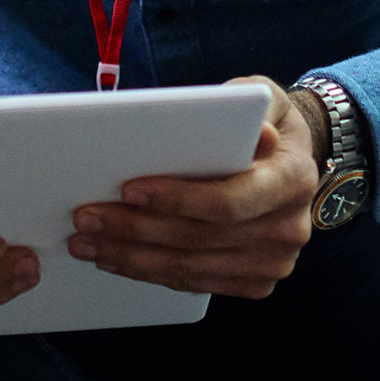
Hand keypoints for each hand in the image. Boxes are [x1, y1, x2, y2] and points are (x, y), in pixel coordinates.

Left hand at [69, 75, 321, 298]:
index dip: (178, 199)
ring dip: (131, 258)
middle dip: (135, 230)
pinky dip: (150, 272)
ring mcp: (274, 263)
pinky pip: (194, 283)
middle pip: (200, 238)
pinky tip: (116, 259)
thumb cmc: (265, 122)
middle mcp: (289, 228)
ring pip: (190, 268)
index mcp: (293, 179)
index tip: (128, 190)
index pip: (230, 200)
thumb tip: (244, 123)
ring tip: (86, 243)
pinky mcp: (255, 283)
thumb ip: (248, 103)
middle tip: (86, 218)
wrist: (290, 162)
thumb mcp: (263, 97)